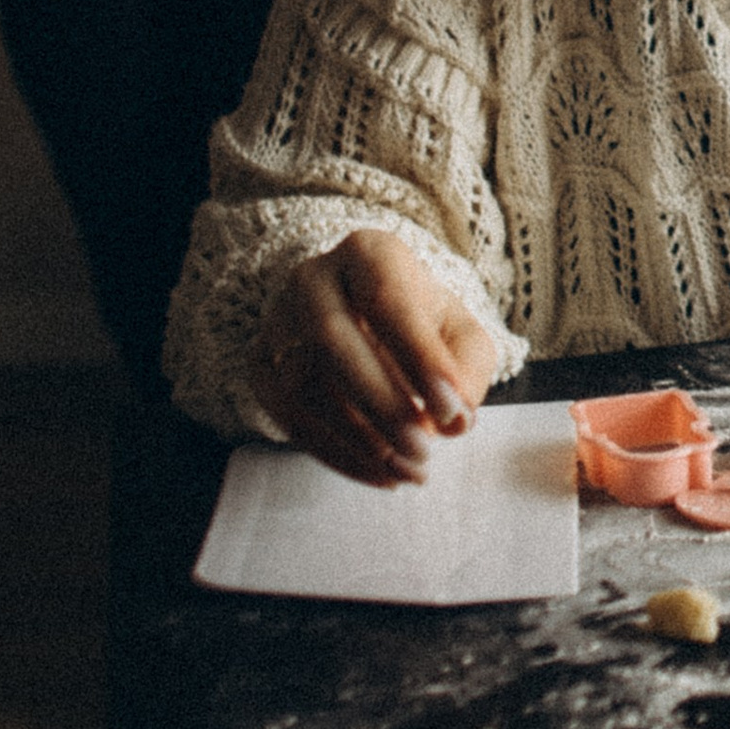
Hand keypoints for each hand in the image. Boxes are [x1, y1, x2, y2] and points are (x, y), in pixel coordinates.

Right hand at [250, 227, 501, 487]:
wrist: (365, 319)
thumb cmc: (422, 325)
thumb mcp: (459, 333)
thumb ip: (468, 370)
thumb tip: (456, 420)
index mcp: (367, 254)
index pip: (386, 298)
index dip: (418, 356)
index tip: (452, 409)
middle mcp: (311, 280)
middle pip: (331, 339)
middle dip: (381, 403)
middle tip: (424, 449)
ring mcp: (277, 323)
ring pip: (304, 385)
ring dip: (360, 439)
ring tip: (410, 470)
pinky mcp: (261, 366)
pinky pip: (289, 418)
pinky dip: (338, 454)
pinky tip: (381, 474)